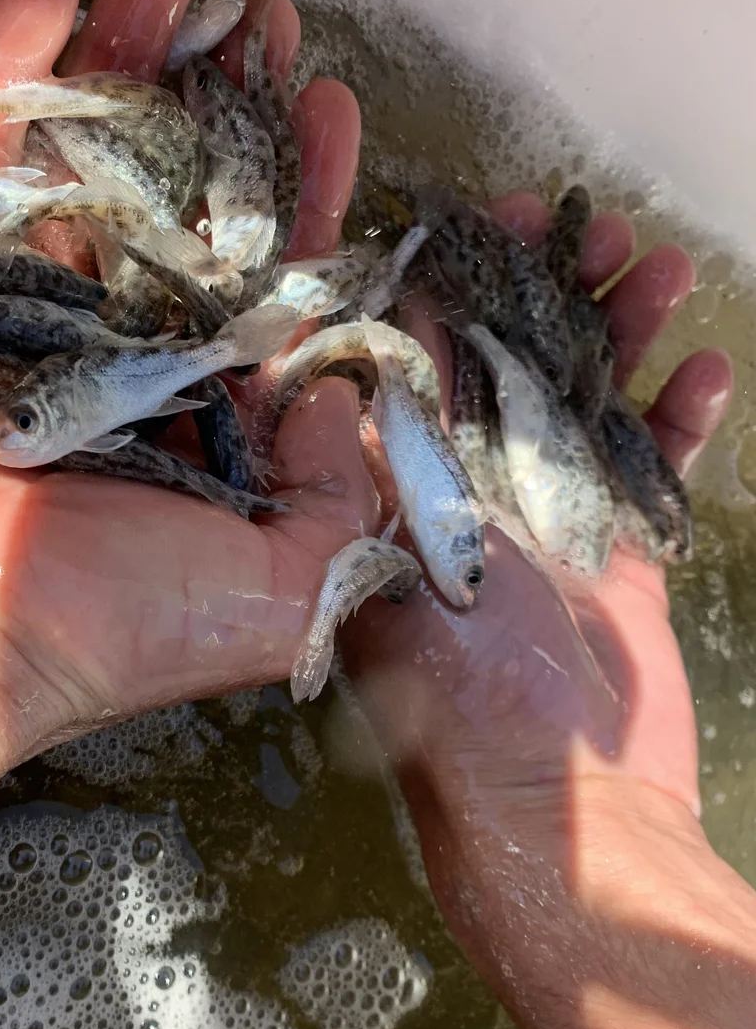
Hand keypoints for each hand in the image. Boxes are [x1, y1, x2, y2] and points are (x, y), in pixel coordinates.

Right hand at [0, 0, 381, 1028]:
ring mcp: (24, 308)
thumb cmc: (104, 626)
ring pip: (87, 159)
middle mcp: (118, 356)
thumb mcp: (281, 592)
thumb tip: (347, 392)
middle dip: (228, 108)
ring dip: (131, 55)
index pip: (268, 283)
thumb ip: (343, 497)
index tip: (333, 111)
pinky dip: (8, 63)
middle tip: (264, 19)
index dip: (306, 193)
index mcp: (201, 418)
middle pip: (183, 202)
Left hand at [343, 195, 741, 1028]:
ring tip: (657, 264)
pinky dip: (674, 418)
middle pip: (505, 358)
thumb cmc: (458, 704)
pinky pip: (646, 464)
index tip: (480, 217)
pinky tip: (703, 366)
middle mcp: (464, 491)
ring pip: (582, 394)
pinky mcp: (615, 548)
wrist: (563, 811)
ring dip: (618, 329)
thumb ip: (363, 479)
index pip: (412, 358)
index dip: (444, 282)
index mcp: (397, 490)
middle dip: (542, 285)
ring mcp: (544, 514)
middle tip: (582, 221)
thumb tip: (324, 378)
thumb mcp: (388, 578)